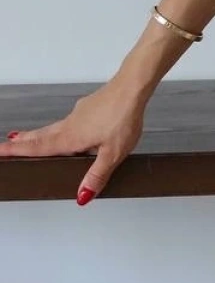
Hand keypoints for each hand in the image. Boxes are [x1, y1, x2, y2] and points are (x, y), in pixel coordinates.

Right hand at [0, 79, 148, 204]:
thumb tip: (82, 196)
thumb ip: (97, 174)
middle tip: (7, 145)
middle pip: (41, 136)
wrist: (133, 86)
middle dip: (23, 142)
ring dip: (39, 134)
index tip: (0, 152)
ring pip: (54, 127)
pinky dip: (59, 127)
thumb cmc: (124, 115)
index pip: (38, 148)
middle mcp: (71, 124)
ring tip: (28, 139)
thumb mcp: (113, 152)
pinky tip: (68, 130)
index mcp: (71, 138)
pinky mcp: (89, 107)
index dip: (18, 151)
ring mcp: (79, 114)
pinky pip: (69, 120)